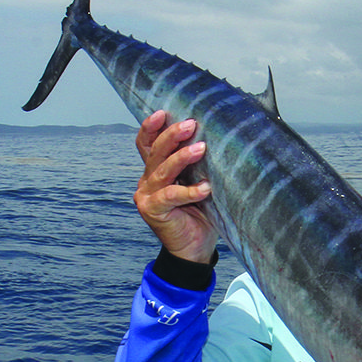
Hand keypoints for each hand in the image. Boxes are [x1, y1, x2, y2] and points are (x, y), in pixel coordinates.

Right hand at [134, 109, 217, 263]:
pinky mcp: (153, 211)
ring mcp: (146, 196)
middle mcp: (146, 181)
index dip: (151, 127)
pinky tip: (205, 188)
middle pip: (155, 152)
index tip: (163, 112)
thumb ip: (195, 165)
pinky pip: (171, 195)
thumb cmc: (200, 213)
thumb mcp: (197, 183)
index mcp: (154, 171)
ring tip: (200, 148)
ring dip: (181, 158)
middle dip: (172, 135)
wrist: (194, 249)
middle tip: (190, 124)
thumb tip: (214, 136)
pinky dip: (189, 191)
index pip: (146, 144)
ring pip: (162, 170)